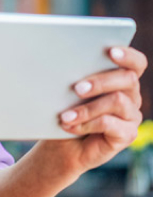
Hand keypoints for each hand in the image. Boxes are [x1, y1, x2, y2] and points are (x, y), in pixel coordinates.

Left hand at [51, 46, 146, 174]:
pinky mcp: (127, 134)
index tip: (110, 51)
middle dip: (100, 81)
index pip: (136, 62)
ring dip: (87, 108)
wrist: (61, 145)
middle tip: (76, 88)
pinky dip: (86, 123)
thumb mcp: (66, 91)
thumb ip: (74, 75)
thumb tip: (61, 60)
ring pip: (117, 101)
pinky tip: (69, 126)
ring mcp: (131, 115)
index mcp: (120, 78)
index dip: (128, 55)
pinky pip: (110, 124)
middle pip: (128, 78)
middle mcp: (131, 95)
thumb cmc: (64, 111)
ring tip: (65, 115)